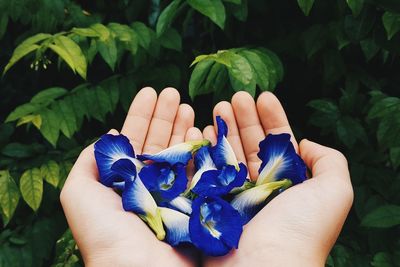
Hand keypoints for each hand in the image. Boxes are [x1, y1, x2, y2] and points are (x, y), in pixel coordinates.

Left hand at [60, 87, 201, 266]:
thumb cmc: (107, 234)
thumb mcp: (80, 194)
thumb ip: (88, 163)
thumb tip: (110, 136)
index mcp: (125, 181)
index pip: (134, 140)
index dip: (141, 115)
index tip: (150, 92)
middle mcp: (149, 185)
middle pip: (158, 142)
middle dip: (164, 116)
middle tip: (172, 92)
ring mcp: (173, 194)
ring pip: (179, 154)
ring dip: (183, 128)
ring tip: (188, 105)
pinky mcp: (194, 204)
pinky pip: (199, 172)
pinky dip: (201, 151)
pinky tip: (202, 131)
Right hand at [202, 91, 353, 266]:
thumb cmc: (301, 229)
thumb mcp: (334, 191)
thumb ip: (329, 162)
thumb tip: (304, 144)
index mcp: (288, 183)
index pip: (279, 143)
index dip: (272, 118)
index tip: (263, 95)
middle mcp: (261, 188)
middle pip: (251, 145)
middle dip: (244, 118)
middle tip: (235, 96)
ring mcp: (235, 196)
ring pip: (228, 155)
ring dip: (224, 129)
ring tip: (218, 106)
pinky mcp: (212, 203)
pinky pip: (207, 171)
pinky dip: (205, 150)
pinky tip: (202, 131)